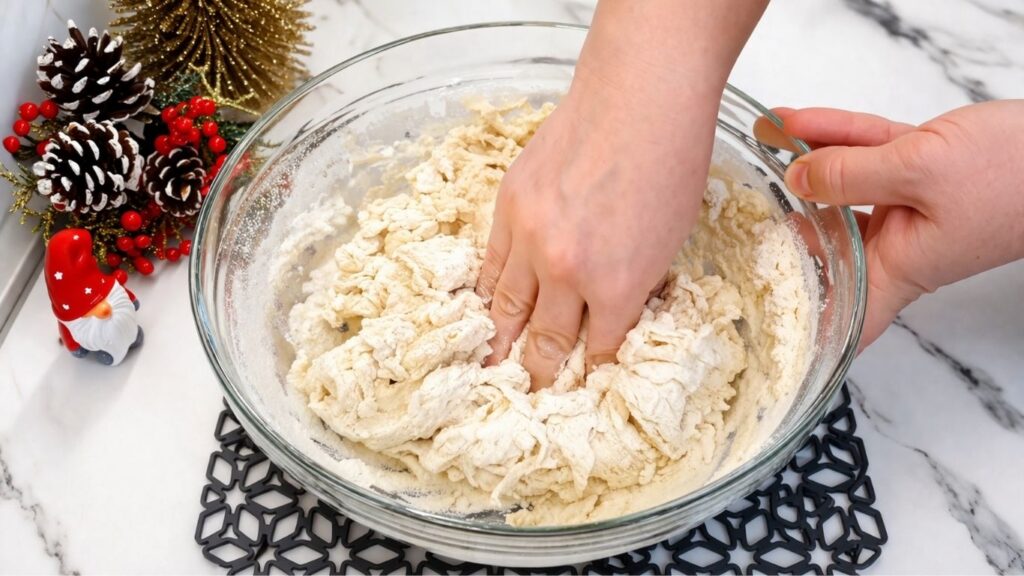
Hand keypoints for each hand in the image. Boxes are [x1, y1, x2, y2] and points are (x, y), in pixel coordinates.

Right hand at [475, 0, 766, 389]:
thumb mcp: (670, 241)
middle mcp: (566, 271)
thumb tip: (611, 308)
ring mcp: (529, 238)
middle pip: (544, 340)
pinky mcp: (507, 207)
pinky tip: (484, 310)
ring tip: (488, 370)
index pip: (597, 347)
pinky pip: (490, 264)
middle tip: (529, 395)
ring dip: (498, 343)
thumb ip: (634, 283)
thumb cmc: (673, 161)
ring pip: (504, 308)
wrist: (639, 97)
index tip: (580, 384)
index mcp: (617, 286)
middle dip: (538, 374)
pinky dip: (487, 293)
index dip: (589, 370)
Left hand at [756, 101, 1023, 349]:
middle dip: (782, 224)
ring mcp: (910, 205)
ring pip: (843, 187)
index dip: (808, 338)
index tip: (764, 342)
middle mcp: (900, 246)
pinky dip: (836, 136)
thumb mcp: (919, 172)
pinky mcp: (922, 168)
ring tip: (759, 140)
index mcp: (901, 271)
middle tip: (735, 209)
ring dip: (804, 162)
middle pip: (827, 243)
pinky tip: (795, 121)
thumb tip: (795, 178)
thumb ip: (850, 176)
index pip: (846, 323)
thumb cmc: (1015, 176)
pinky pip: (868, 154)